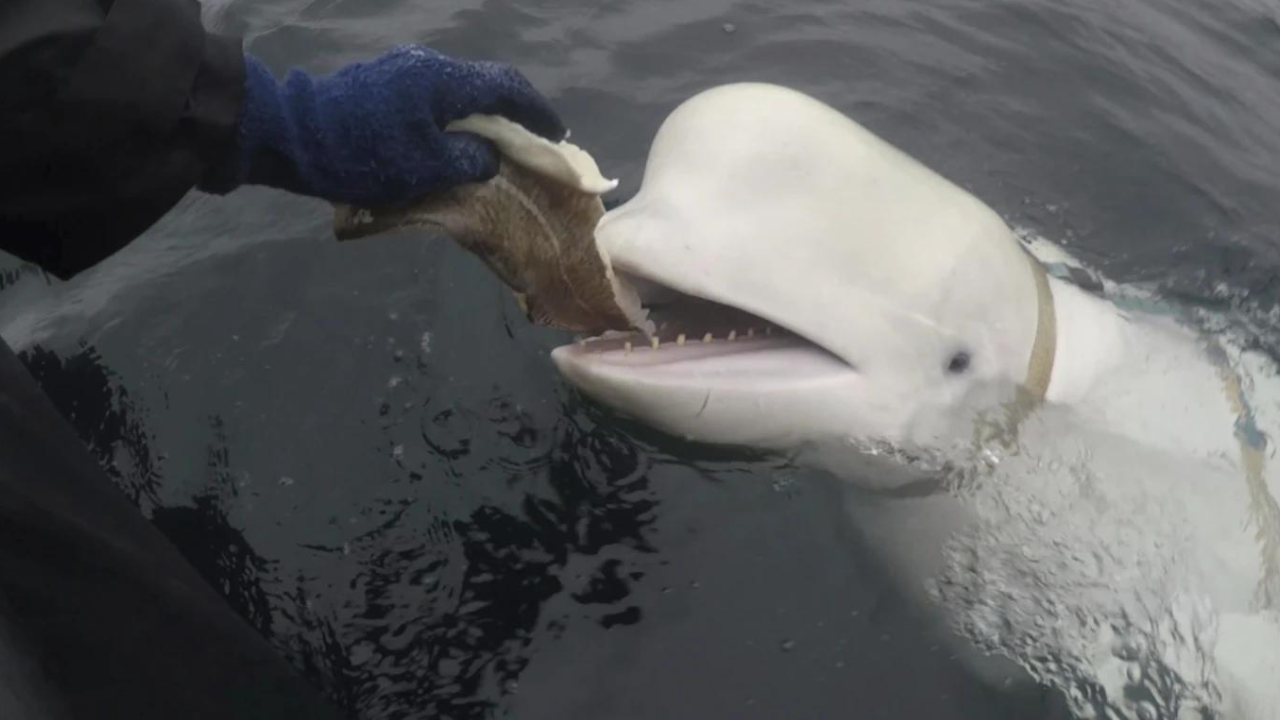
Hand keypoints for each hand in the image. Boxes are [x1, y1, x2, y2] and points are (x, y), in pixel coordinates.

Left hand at [206, 46, 566, 203]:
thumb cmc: (362, 154)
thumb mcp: (426, 168)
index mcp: (445, 82)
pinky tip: (453, 141)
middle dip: (513, 113)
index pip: (508, 88)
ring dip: (481, 117)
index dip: (537, 112)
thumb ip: (470, 160)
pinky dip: (455, 117)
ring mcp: (404, 71)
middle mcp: (428, 66)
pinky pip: (435, 96)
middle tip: (530, 142)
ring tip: (494, 147)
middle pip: (485, 84)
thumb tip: (487, 156)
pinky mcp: (385, 83)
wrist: (291, 136)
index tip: (556, 136)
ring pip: (459, 91)